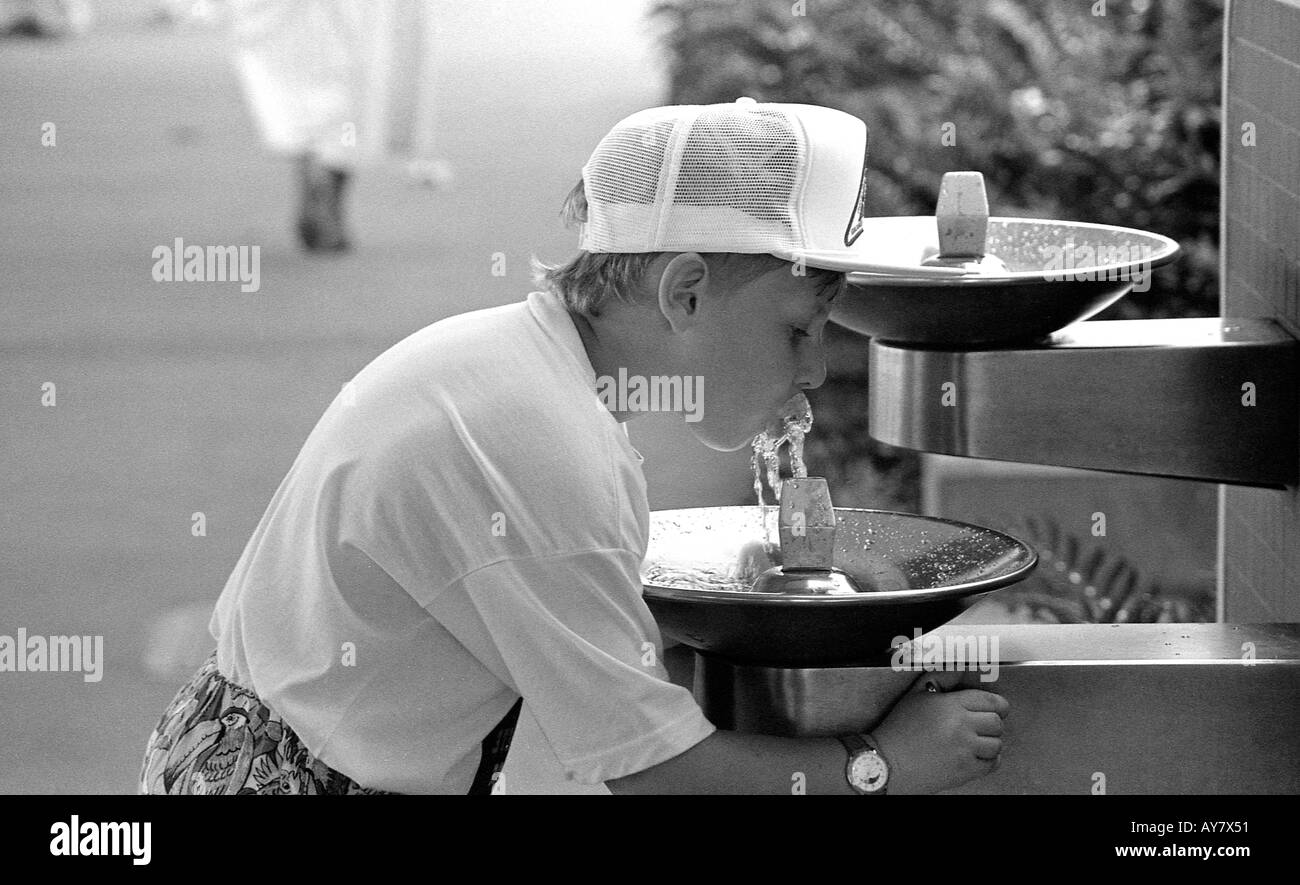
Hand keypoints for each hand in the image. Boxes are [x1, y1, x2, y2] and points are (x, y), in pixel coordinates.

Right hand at [870, 686, 1008, 794]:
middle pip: (996, 722)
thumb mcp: (916, 695)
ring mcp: (964, 750)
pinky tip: (977, 756)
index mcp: (951, 705)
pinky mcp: (965, 771)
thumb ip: (941, 677)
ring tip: (977, 742)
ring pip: (996, 744)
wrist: (888, 762)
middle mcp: (961, 726)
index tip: (997, 708)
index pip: (990, 701)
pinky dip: (989, 760)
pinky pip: (992, 764)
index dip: (998, 705)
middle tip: (982, 726)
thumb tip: (961, 666)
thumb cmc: (899, 729)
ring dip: (990, 742)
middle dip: (992, 723)